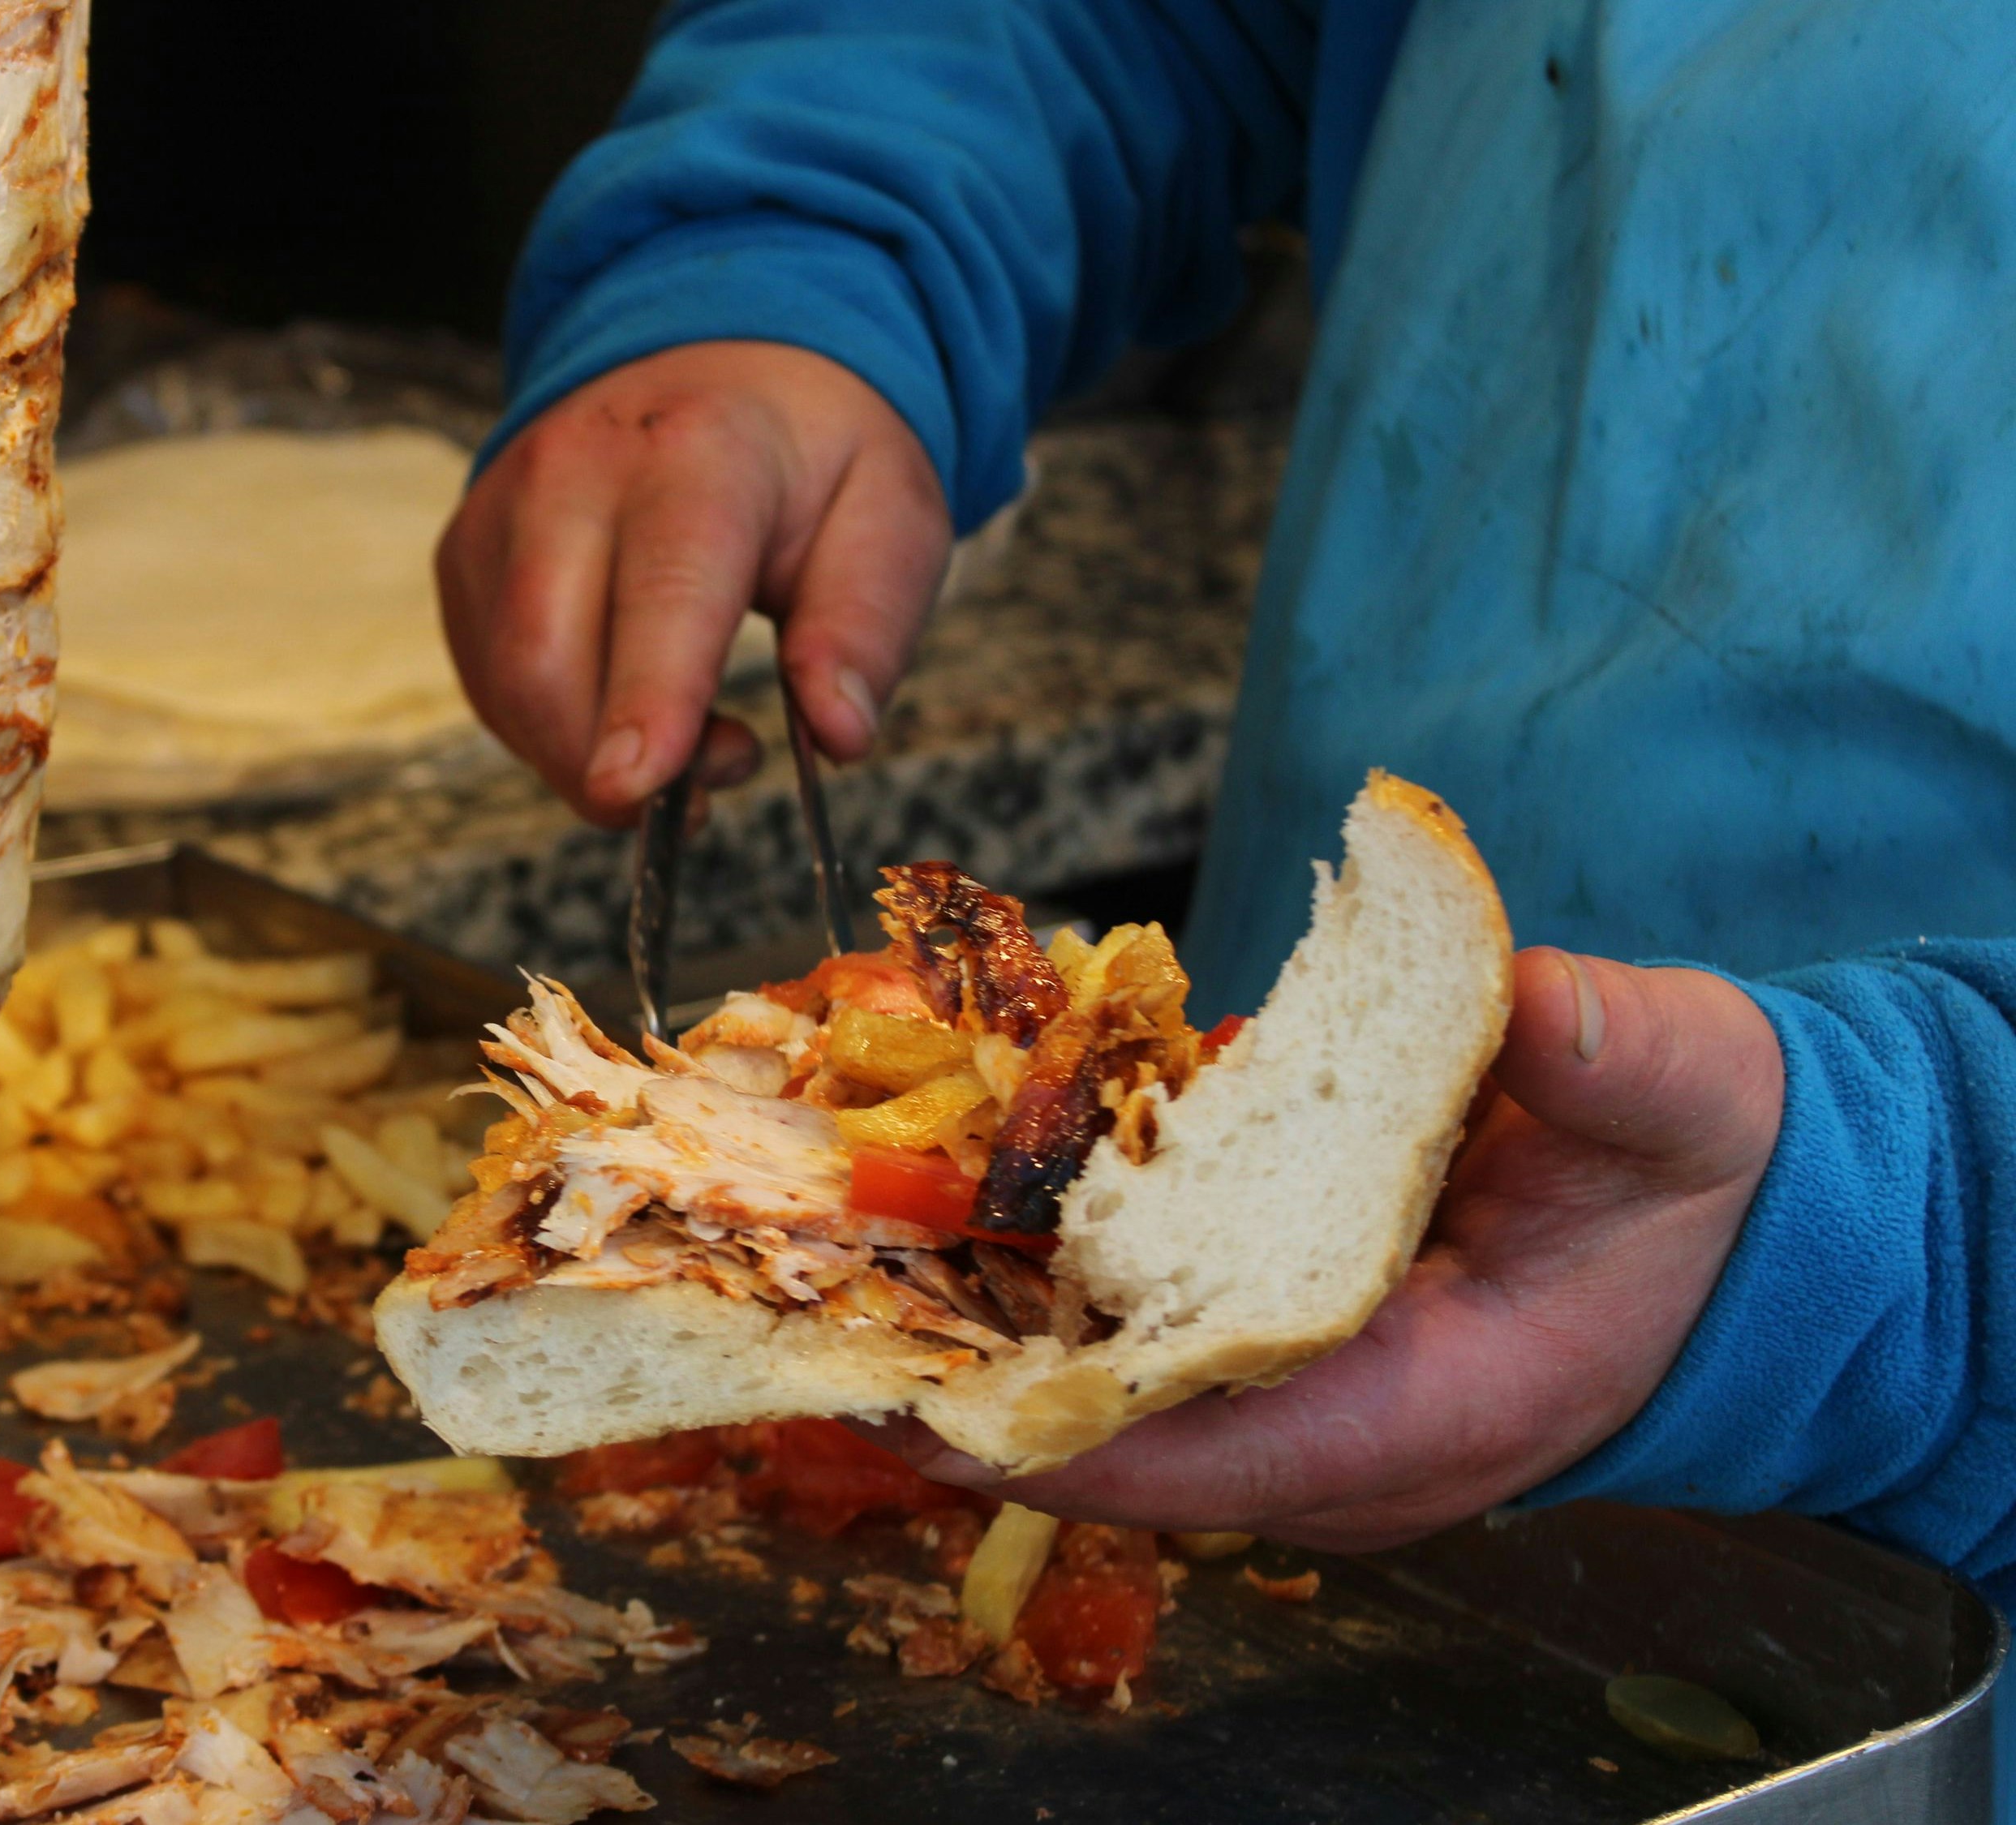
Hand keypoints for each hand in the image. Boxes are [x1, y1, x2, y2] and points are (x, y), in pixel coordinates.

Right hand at [436, 341, 949, 826]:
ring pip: (509, 685)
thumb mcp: (890, 512)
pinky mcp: (465, 553)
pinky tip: (627, 695)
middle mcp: (572, 469)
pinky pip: (491, 682)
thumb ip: (869, 624)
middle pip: (547, 658)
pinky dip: (556, 728)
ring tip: (687, 730)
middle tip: (724, 770)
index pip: (662, 591)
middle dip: (610, 766)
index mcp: (696, 450)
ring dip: (589, 755)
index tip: (633, 789)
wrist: (713, 354)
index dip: (647, 700)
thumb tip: (839, 735)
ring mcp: (501, 510)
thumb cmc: (808, 452)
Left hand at [875, 949, 1783, 1549]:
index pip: (1201, 1458)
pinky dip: (1024, 1278)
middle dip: (959, 1375)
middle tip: (808, 1301)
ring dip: (966, 1324)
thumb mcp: (1682, 1097)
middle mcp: (1332, 1435)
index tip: (905, 1397)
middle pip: (1107, 1438)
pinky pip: (1120, 1332)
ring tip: (819, 1253)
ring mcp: (1290, 1396)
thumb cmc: (1696, 1173)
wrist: (1726, 1216)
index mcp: (1427, 1411)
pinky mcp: (1264, 1338)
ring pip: (1094, 1391)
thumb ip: (1614, 1056)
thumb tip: (1538, 998)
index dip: (1043, 1434)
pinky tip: (920, 1209)